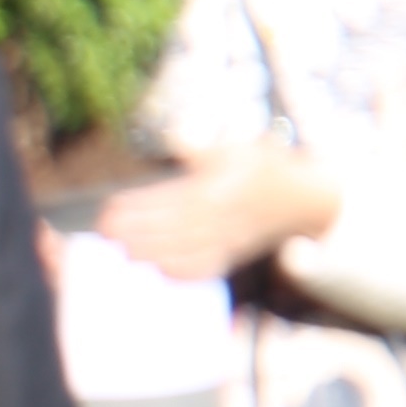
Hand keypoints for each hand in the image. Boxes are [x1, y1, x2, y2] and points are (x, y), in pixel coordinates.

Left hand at [99, 145, 338, 282]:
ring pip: (183, 250)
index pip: (167, 200)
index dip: (136, 206)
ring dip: (150, 252)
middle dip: (135, 232)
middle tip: (104, 232)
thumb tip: (174, 134)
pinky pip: (206, 268)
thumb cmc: (261, 168)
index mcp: (214, 191)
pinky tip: (159, 270)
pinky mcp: (233, 255)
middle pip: (168, 229)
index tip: (110, 208)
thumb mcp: (234, 149)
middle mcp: (218, 218)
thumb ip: (199, 148)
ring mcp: (226, 240)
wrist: (300, 199)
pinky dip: (182, 271)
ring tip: (122, 250)